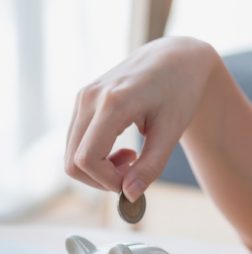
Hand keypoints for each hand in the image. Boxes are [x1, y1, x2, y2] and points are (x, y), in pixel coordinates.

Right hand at [65, 37, 216, 201]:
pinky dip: (97, 155)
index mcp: (113, 103)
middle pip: (73, 160)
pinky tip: (124, 151)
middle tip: (134, 174)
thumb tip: (129, 196)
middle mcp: (89, 98)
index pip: (87, 158)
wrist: (176, 57)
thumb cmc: (179, 92)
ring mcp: (83, 97)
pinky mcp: (84, 100)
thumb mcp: (172, 131)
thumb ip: (151, 165)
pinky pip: (77, 140)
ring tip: (133, 160)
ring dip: (99, 168)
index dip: (107, 181)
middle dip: (101, 179)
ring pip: (71, 153)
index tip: (135, 183)